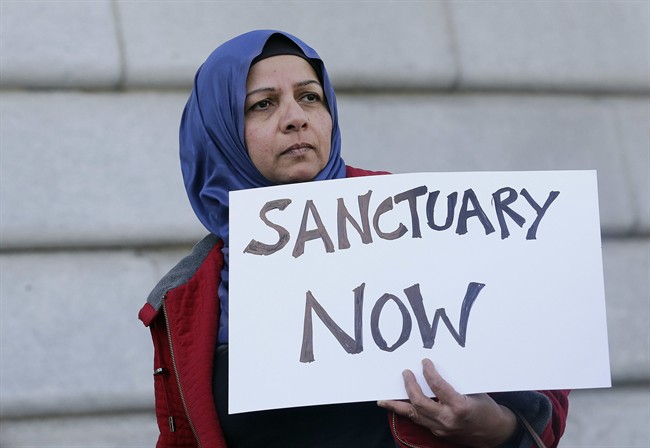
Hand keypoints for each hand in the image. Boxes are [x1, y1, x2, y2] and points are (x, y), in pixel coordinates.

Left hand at [378, 359, 516, 447]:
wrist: (495, 434)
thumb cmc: (487, 409)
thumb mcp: (475, 392)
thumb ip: (455, 384)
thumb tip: (436, 370)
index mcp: (459, 406)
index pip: (438, 387)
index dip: (429, 373)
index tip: (424, 362)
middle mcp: (448, 419)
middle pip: (420, 403)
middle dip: (410, 387)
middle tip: (405, 373)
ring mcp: (442, 429)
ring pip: (414, 416)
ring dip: (397, 406)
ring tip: (383, 399)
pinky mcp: (438, 433)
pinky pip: (419, 421)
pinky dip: (409, 412)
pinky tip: (399, 407)